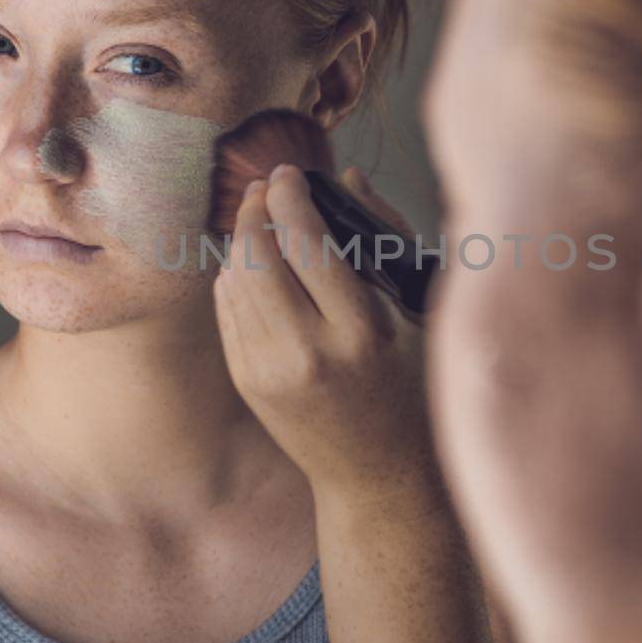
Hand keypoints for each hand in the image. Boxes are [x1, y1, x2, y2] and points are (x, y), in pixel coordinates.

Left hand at [214, 164, 440, 509]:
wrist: (376, 471)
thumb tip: (348, 176)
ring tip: (261, 220)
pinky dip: (235, 274)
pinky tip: (254, 264)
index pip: (309, 243)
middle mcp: (309, 352)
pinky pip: (228, 306)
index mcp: (362, 332)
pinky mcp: (246, 380)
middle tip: (263, 186)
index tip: (289, 172)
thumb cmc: (408, 380)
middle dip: (255, 209)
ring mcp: (270, 370)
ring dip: (243, 239)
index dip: (291, 197)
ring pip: (235, 277)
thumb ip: (384, 238)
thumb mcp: (413, 311)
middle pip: (259, 255)